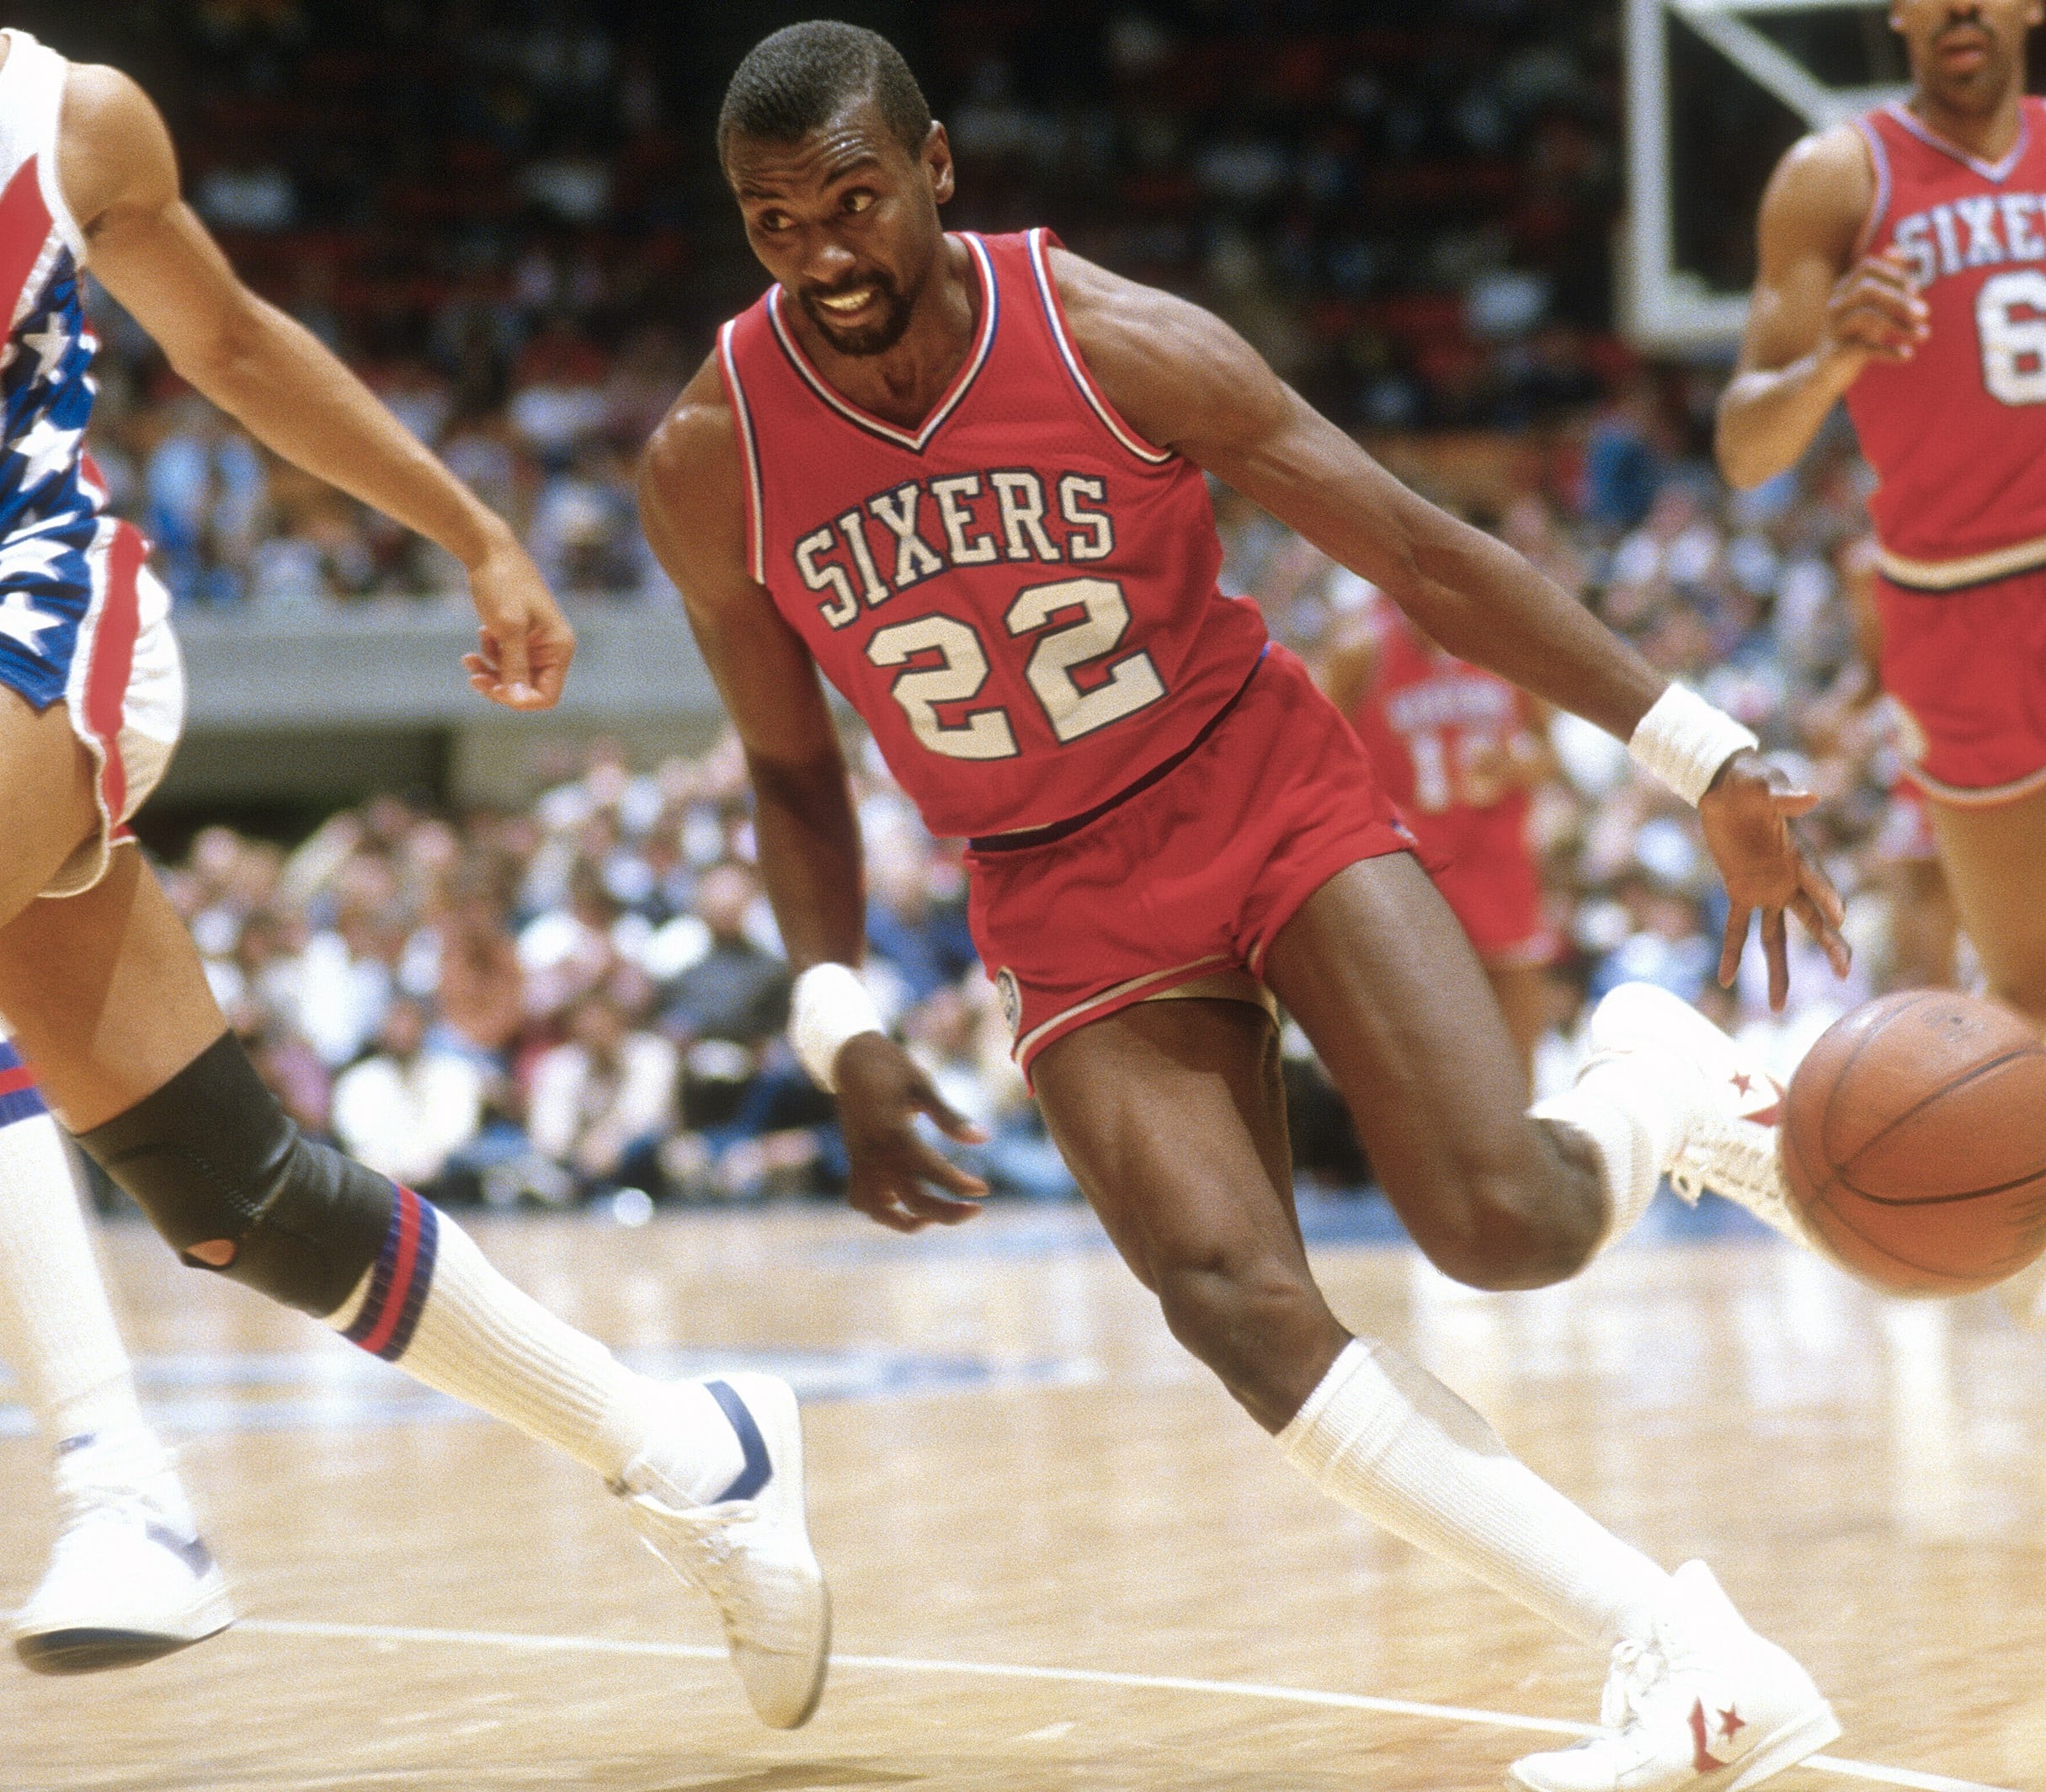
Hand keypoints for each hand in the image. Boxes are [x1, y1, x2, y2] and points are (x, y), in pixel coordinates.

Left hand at [459, 527, 575, 709]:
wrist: (489, 550)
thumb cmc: (502, 584)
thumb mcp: (508, 628)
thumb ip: (515, 667)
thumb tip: (519, 701)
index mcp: (560, 648)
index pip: (546, 696)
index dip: (520, 700)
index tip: (493, 689)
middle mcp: (552, 649)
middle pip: (528, 690)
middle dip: (500, 686)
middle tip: (474, 678)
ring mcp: (535, 643)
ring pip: (513, 677)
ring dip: (490, 672)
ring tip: (469, 658)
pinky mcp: (519, 635)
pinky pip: (505, 661)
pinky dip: (489, 656)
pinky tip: (481, 635)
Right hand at [833, 1032, 989, 1231]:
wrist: (850, 1058)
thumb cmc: (892, 1067)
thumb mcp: (922, 1085)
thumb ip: (950, 1117)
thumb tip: (985, 1139)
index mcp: (893, 1131)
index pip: (931, 1171)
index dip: (959, 1185)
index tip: (983, 1190)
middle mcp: (874, 1153)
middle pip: (911, 1200)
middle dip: (947, 1212)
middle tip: (976, 1210)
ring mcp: (859, 1160)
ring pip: (882, 1210)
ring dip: (911, 1221)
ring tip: (939, 1218)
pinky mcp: (853, 1161)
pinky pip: (861, 1200)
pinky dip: (882, 1212)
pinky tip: (906, 1208)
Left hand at [1697, 749, 1850, 1009]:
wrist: (1726, 785)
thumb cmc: (1752, 781)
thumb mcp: (1764, 786)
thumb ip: (1784, 797)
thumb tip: (1809, 795)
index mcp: (1800, 854)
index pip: (1817, 880)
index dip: (1827, 897)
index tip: (1839, 919)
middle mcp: (1789, 878)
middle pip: (1813, 918)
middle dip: (1829, 944)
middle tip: (1845, 972)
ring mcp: (1766, 888)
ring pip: (1777, 936)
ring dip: (1777, 969)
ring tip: (1777, 1006)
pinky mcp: (1740, 890)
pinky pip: (1736, 927)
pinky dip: (1731, 952)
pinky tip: (1724, 979)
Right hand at [1824, 246, 1928, 369]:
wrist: (1823, 375)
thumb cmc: (1854, 337)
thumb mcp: (1871, 308)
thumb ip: (1885, 282)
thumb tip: (1896, 250)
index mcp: (1843, 291)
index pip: (1867, 268)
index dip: (1893, 274)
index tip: (1915, 290)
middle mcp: (1834, 306)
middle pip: (1868, 289)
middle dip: (1900, 299)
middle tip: (1925, 313)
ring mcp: (1832, 328)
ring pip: (1867, 315)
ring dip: (1900, 324)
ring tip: (1924, 335)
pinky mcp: (1835, 352)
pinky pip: (1864, 347)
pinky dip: (1889, 350)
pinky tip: (1908, 355)